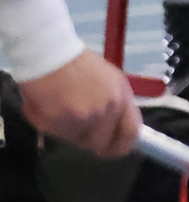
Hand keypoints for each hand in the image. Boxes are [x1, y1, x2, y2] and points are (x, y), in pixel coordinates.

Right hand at [20, 52, 141, 158]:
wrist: (49, 52)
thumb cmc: (75, 63)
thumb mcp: (106, 79)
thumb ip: (112, 103)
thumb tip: (112, 127)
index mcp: (122, 96)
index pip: (132, 132)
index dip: (121, 146)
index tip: (112, 149)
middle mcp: (109, 109)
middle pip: (101, 143)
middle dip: (86, 140)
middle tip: (73, 129)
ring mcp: (88, 117)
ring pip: (75, 139)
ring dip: (64, 129)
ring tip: (56, 107)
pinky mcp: (64, 122)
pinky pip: (55, 133)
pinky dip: (46, 123)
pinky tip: (43, 104)